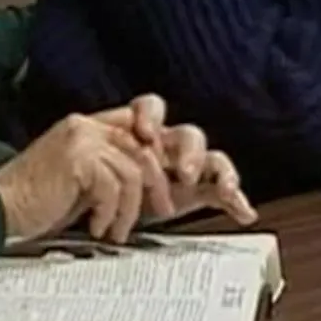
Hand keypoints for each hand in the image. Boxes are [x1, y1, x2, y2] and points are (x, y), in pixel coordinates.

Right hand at [0, 97, 174, 244]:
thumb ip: (109, 169)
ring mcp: (80, 138)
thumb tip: (152, 180)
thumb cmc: (35, 202)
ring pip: (134, 170)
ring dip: (130, 208)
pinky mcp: (76, 157)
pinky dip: (111, 213)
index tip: (165, 174)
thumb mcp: (80, 180)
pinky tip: (98, 227)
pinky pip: (115, 186)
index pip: (137, 116)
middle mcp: (83, 125)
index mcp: (83, 126)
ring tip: (116, 230)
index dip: (158, 143)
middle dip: (158, 182)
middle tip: (163, 209)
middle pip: (143, 146)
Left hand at [100, 94, 256, 225]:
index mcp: (139, 131)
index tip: (143, 133)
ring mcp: (184, 168)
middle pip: (188, 135)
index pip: (150, 107)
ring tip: (225, 189)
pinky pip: (221, 191)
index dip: (150, 115)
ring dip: (221, 172)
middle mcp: (165, 145)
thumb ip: (90, 151)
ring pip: (212, 159)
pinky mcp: (196, 193)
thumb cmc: (87, 184)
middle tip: (183, 173)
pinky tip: (244, 212)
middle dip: (189, 152)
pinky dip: (235, 201)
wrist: (92, 212)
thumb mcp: (85, 165)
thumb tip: (75, 138)